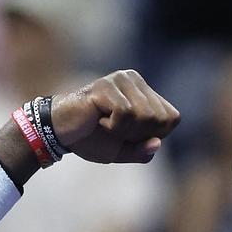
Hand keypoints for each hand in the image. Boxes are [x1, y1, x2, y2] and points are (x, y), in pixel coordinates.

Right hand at [51, 70, 180, 163]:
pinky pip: (126, 113)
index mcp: (145, 92)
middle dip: (139, 134)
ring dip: (125, 130)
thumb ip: (142, 152)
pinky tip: (99, 120)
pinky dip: (113, 126)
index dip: (155, 134)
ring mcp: (121, 80)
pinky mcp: (106, 86)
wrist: (58, 132)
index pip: (172, 118)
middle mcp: (135, 80)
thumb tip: (157, 143)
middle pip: (161, 118)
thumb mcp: (123, 151)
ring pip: (146, 115)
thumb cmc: (92, 138)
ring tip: (106, 124)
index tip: (130, 135)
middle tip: (114, 129)